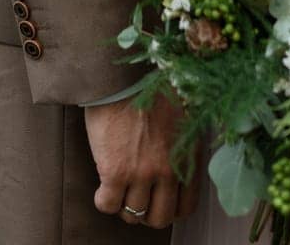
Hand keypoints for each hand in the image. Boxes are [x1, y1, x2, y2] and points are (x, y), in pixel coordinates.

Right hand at [85, 94, 200, 228]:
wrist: (123, 72)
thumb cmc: (150, 84)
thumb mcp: (181, 113)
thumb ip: (182, 143)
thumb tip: (177, 161)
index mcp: (187, 156)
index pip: (186, 206)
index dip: (169, 208)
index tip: (158, 200)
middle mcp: (168, 170)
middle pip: (160, 218)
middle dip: (147, 212)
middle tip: (136, 198)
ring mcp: (142, 173)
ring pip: (133, 213)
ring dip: (124, 205)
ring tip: (117, 190)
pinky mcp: (115, 171)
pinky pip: (108, 205)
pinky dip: (103, 201)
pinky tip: (102, 188)